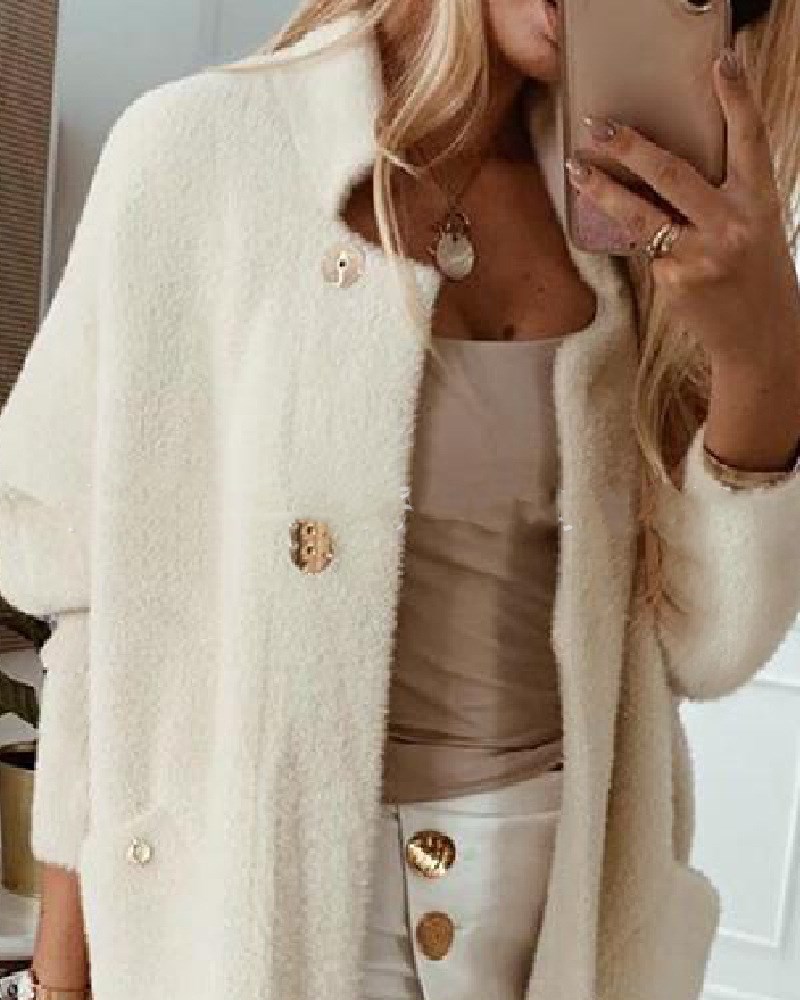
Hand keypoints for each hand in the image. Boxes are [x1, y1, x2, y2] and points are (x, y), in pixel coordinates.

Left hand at [564, 47, 799, 378]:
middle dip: (630, 147)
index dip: (737, 99)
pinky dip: (640, 244)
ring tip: (577, 171)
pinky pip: (645, 250)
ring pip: (641, 215)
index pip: (750, 140)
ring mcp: (700, 255)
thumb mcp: (753, 226)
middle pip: (673, 173)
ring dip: (603, 191)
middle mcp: (731, 225)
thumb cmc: (754, 275)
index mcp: (758, 202)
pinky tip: (646, 249)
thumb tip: (667, 172)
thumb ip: (722, 197)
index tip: (722, 63)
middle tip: (598, 127)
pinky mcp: (674, 280)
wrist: (760, 337)